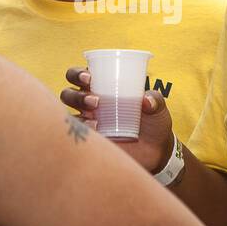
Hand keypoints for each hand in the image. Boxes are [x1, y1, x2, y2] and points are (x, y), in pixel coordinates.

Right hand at [60, 66, 174, 173]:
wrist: (157, 152)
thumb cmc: (154, 124)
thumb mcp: (158, 108)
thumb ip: (155, 100)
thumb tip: (146, 100)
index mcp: (101, 89)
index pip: (79, 76)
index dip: (77, 74)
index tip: (88, 77)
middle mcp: (89, 105)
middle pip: (68, 94)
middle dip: (76, 95)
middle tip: (95, 100)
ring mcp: (88, 124)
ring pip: (69, 113)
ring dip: (78, 111)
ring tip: (95, 115)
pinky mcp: (92, 141)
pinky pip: (78, 134)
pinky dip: (84, 129)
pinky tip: (97, 129)